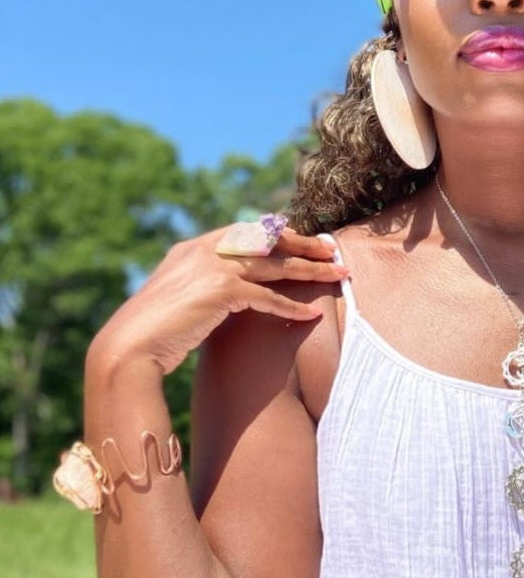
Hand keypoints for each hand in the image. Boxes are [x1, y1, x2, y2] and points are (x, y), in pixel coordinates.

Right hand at [89, 227, 347, 376]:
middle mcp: (206, 250)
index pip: (248, 230)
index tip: (304, 240)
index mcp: (195, 247)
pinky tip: (311, 314)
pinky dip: (291, 306)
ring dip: (311, 270)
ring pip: (276, 265)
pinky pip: (268, 297)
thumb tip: (230, 295)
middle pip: (268, 240)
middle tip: (331, 250)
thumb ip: (204, 286)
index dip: (280, 234)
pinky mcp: (221, 291)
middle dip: (304, 243)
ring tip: (339, 274)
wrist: (129, 346)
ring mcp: (214, 268)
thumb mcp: (179, 297)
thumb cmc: (154, 330)